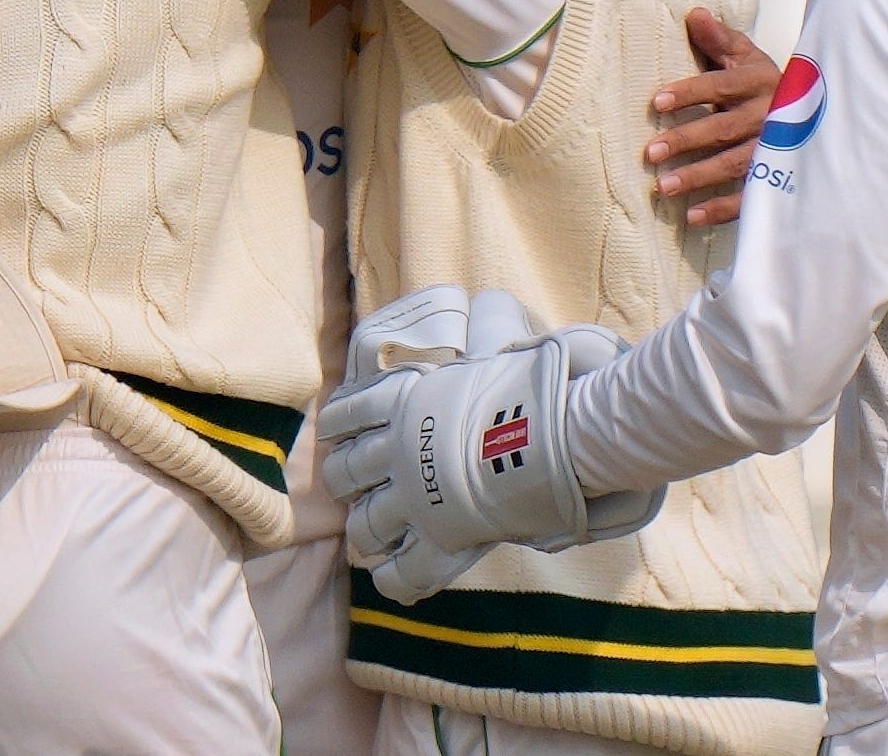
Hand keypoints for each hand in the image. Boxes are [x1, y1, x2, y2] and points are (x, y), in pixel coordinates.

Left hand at [321, 288, 663, 605]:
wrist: (554, 432)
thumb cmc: (534, 386)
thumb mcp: (493, 351)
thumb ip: (480, 339)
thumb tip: (492, 308)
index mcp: (406, 401)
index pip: (349, 411)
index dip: (337, 424)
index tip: (334, 431)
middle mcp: (398, 451)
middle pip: (345, 471)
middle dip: (344, 480)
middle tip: (352, 486)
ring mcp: (414, 499)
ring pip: (364, 524)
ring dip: (364, 529)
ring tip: (370, 533)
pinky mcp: (439, 540)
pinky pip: (402, 571)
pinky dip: (393, 578)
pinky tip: (392, 577)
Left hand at [646, 8, 778, 225]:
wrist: (817, 112)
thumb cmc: (765, 82)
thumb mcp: (747, 57)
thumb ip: (720, 39)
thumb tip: (694, 14)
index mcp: (760, 81)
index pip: (721, 86)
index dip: (690, 92)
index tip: (656, 102)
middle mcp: (771, 115)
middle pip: (724, 128)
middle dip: (686, 140)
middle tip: (649, 152)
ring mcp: (777, 150)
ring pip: (736, 164)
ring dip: (699, 176)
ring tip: (663, 186)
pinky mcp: (779, 178)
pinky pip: (752, 196)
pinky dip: (723, 208)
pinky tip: (692, 217)